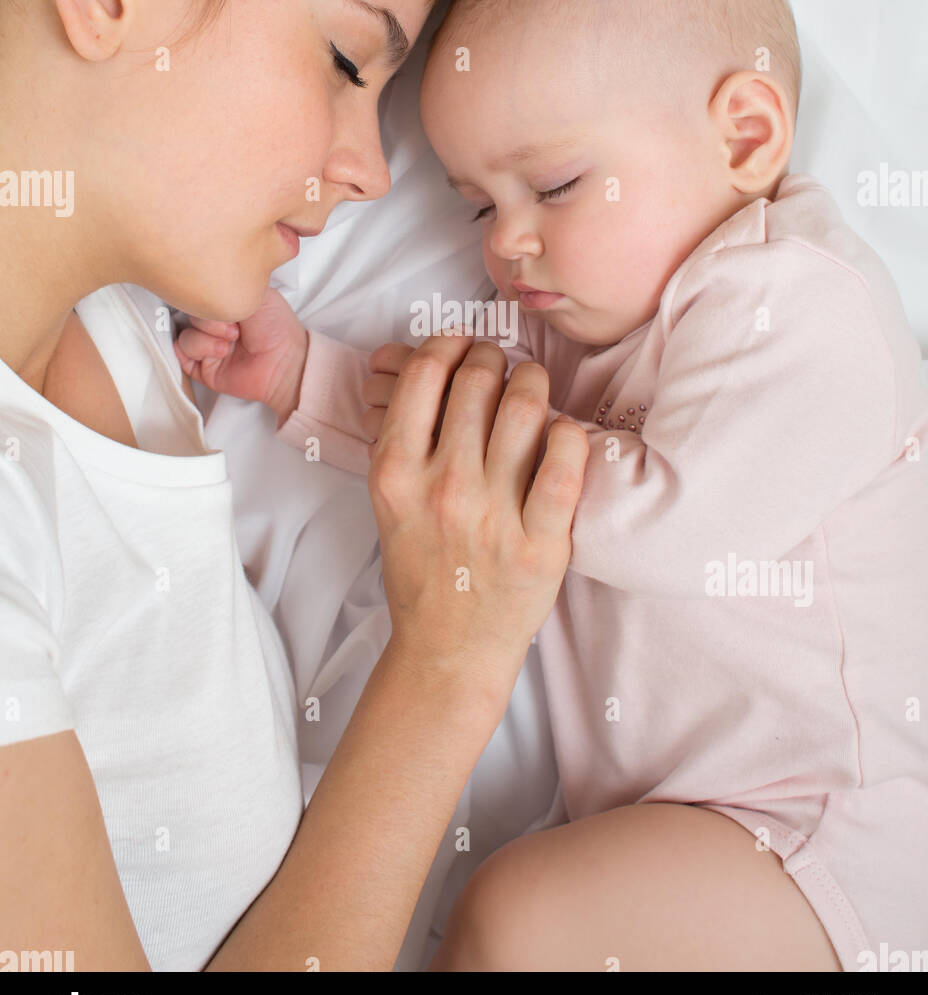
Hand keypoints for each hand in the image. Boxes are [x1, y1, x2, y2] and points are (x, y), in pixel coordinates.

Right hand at [173, 286, 308, 425]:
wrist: (284, 361)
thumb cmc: (277, 327)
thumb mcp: (258, 292)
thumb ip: (229, 283)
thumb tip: (205, 280)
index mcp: (225, 304)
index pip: (199, 293)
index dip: (206, 295)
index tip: (223, 299)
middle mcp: (215, 324)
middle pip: (189, 312)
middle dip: (210, 318)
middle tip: (235, 327)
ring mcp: (207, 344)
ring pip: (185, 332)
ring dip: (207, 336)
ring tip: (231, 342)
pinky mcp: (202, 366)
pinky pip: (182, 352)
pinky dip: (198, 348)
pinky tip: (220, 351)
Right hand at [367, 331, 589, 705]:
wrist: (447, 650)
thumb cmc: (422, 569)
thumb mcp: (390, 502)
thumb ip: (406, 439)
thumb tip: (437, 366)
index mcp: (396, 474)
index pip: (424, 375)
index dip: (448, 345)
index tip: (461, 345)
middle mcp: (443, 489)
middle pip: (478, 381)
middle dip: (493, 358)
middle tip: (500, 366)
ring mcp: (494, 517)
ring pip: (525, 408)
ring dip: (533, 383)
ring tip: (533, 388)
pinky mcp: (542, 545)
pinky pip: (565, 462)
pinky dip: (568, 434)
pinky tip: (560, 434)